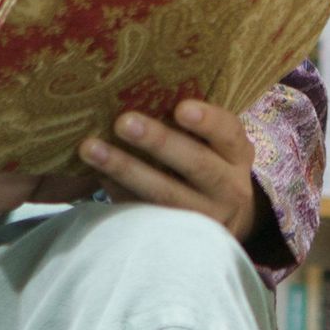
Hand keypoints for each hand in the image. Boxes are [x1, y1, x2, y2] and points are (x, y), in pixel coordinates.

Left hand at [78, 97, 259, 242]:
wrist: (226, 221)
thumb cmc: (211, 165)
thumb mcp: (218, 147)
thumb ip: (196, 127)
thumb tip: (139, 90)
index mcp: (237, 155)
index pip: (229, 133)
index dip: (208, 120)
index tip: (181, 108)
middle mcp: (228, 188)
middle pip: (196, 164)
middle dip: (158, 142)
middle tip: (123, 122)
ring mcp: (204, 218)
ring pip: (165, 194)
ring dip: (126, 169)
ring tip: (91, 149)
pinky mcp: (178, 238)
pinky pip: (146, 215)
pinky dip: (119, 193)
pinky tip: (96, 176)